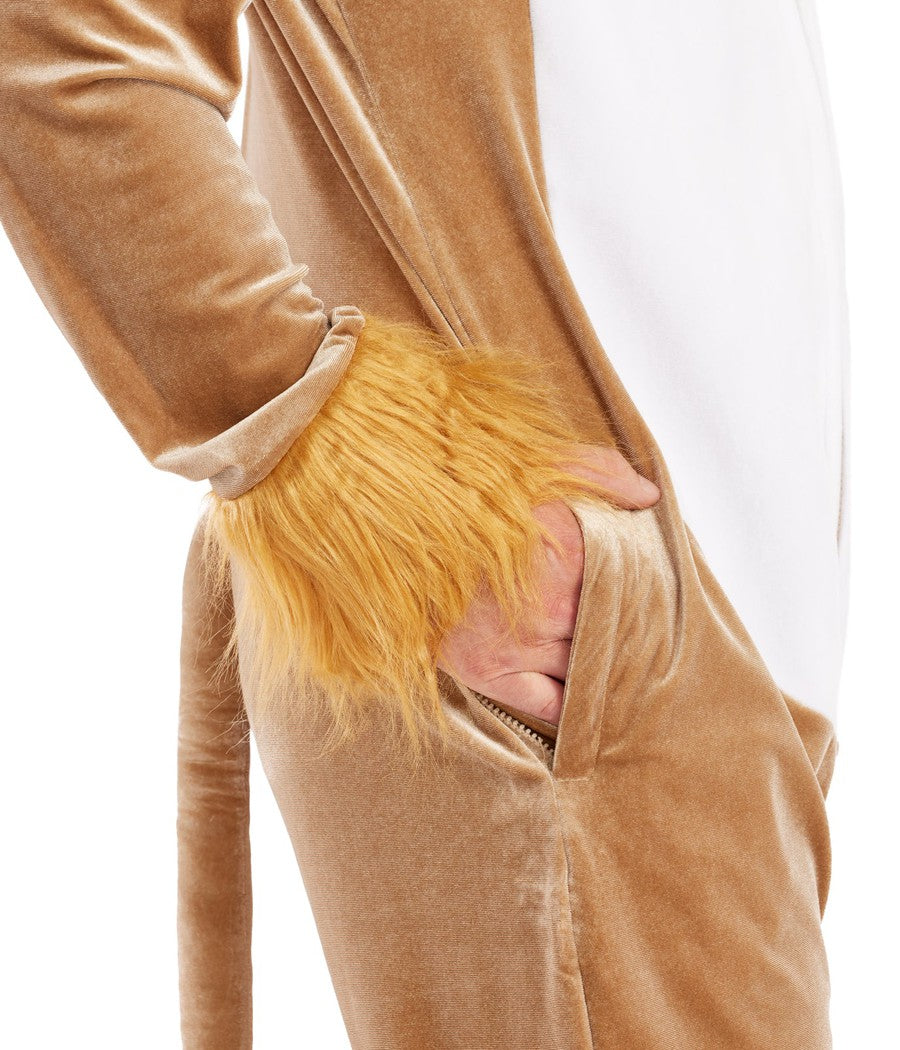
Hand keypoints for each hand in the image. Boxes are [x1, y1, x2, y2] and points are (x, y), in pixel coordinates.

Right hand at [437, 444, 660, 727]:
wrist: (393, 517)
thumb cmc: (468, 486)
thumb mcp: (541, 462)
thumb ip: (603, 473)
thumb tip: (648, 496)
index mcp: (572, 552)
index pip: (636, 589)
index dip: (647, 593)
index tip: (652, 593)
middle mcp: (552, 607)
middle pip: (615, 633)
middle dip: (626, 630)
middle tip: (637, 628)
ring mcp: (520, 644)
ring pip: (588, 670)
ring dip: (601, 665)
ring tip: (612, 659)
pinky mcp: (485, 670)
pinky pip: (552, 705)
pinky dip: (571, 702)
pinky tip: (584, 694)